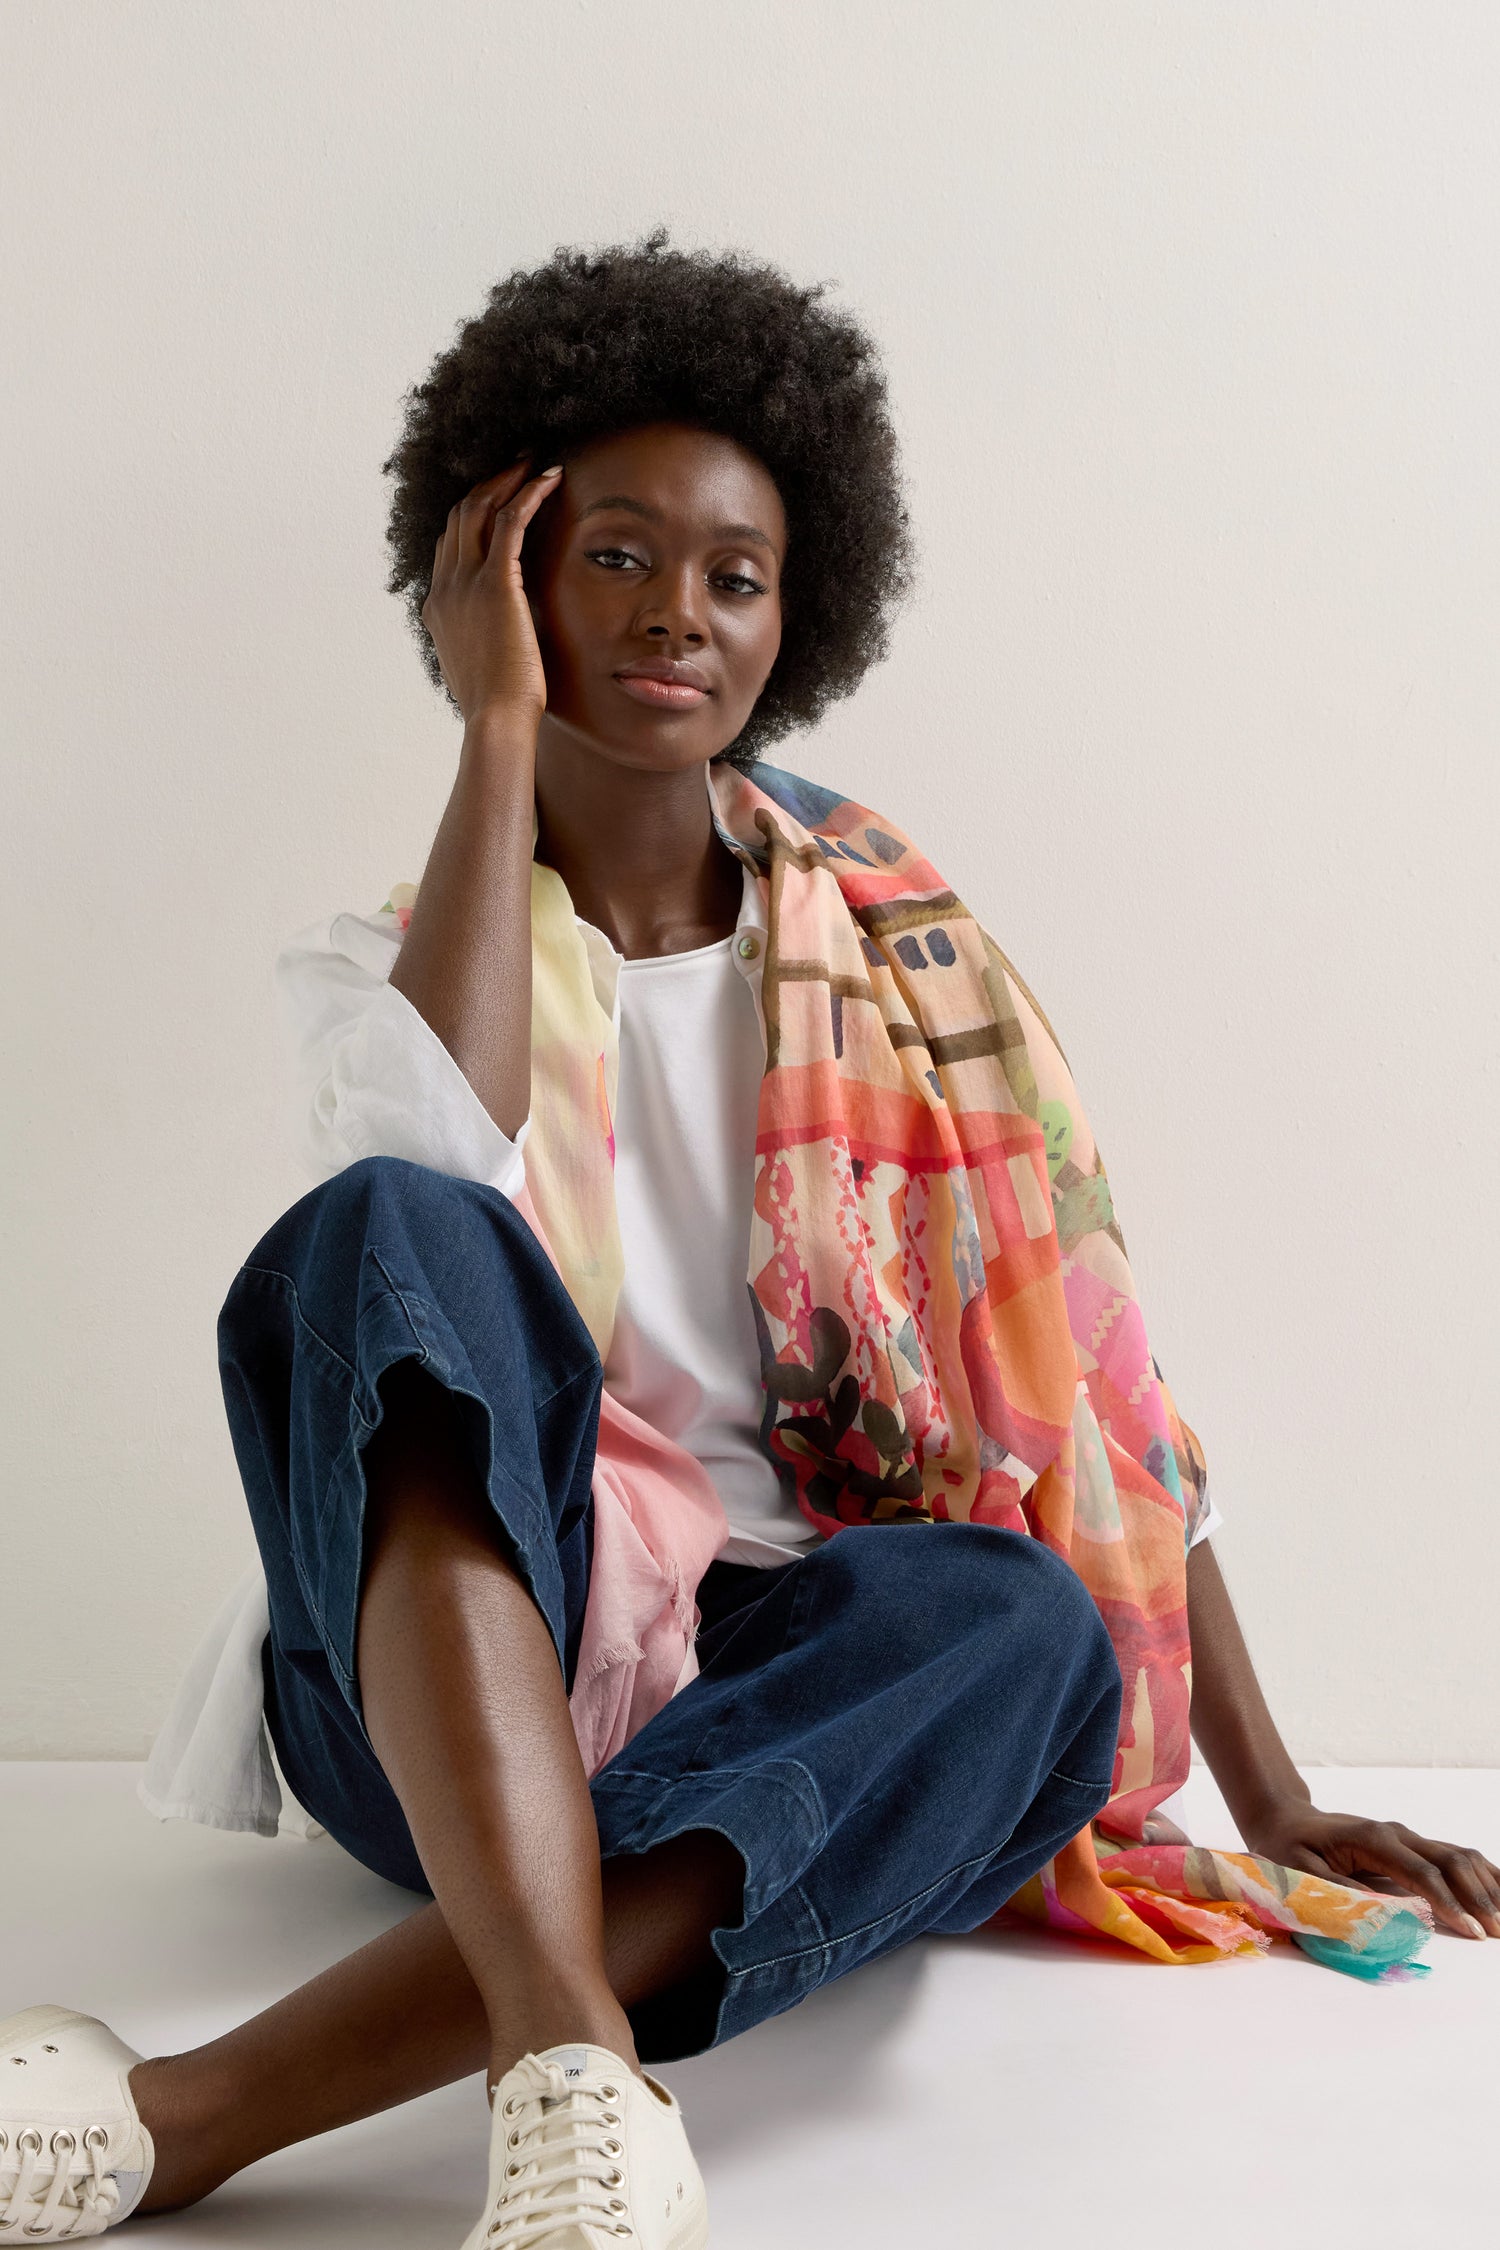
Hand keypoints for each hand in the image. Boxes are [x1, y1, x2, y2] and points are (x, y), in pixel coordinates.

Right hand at [420, 454, 562, 725]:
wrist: (497, 719)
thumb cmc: (498, 706)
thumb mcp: (479, 665)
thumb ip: (481, 640)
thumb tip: (497, 639)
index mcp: (438, 606)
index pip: (450, 543)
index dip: (473, 515)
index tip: (499, 498)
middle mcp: (445, 586)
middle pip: (461, 515)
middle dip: (488, 483)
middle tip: (517, 464)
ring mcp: (465, 583)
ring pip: (480, 508)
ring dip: (507, 478)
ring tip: (534, 460)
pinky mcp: (495, 584)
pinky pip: (510, 521)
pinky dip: (529, 493)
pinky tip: (551, 476)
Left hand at [1242, 1799, 1499, 1940]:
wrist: (1287, 1819)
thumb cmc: (1290, 1847)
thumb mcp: (1301, 1871)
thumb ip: (1340, 1891)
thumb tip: (1378, 1915)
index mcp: (1373, 1839)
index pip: (1422, 1872)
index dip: (1449, 1902)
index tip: (1472, 1931)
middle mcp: (1398, 1834)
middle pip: (1450, 1861)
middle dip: (1478, 1897)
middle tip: (1497, 1933)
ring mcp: (1408, 1837)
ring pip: (1460, 1856)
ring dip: (1487, 1886)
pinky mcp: (1412, 1845)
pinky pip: (1454, 1857)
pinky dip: (1481, 1875)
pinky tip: (1498, 1895)